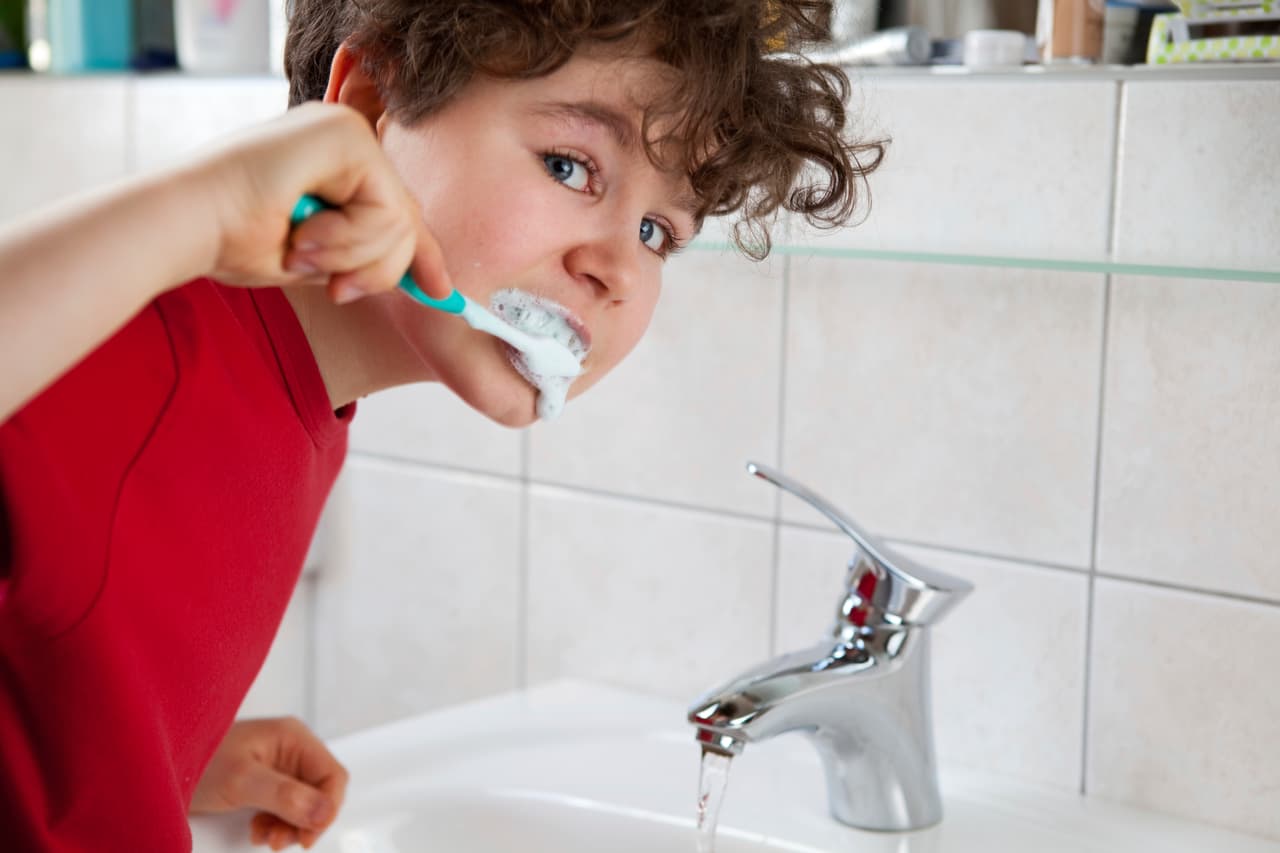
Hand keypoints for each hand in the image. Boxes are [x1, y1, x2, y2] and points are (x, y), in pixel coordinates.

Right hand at [191, 101, 450, 304]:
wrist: (188, 225)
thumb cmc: (230, 241)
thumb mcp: (316, 256)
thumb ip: (361, 255)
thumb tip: (422, 278)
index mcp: (332, 163)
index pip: (395, 209)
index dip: (422, 253)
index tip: (440, 291)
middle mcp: (344, 138)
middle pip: (405, 220)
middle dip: (378, 271)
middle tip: (336, 291)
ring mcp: (346, 131)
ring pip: (399, 220)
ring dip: (353, 257)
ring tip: (302, 252)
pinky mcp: (345, 135)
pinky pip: (384, 208)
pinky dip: (348, 240)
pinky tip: (304, 233)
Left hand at [191, 717, 348, 849]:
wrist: (158, 769)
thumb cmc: (195, 761)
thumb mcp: (242, 781)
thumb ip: (285, 796)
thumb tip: (324, 811)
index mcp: (293, 738)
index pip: (332, 776)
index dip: (327, 808)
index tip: (308, 834)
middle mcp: (290, 750)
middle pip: (321, 791)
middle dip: (306, 820)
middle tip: (284, 840)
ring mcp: (278, 766)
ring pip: (305, 803)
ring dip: (291, 826)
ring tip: (268, 837)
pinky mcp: (264, 783)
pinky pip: (285, 808)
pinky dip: (277, 824)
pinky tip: (258, 829)